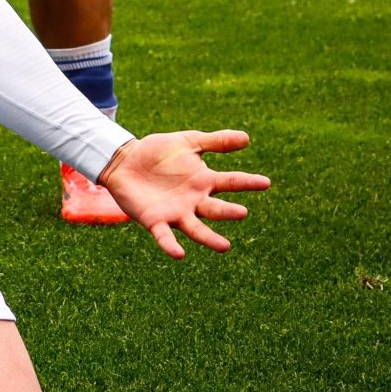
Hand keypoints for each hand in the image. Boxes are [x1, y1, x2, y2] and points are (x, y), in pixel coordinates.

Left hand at [96, 128, 268, 258]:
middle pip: (215, 208)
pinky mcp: (154, 220)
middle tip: (242, 212)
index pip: (230, 182)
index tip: (266, 182)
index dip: (247, 182)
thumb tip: (247, 138)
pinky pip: (165, 236)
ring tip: (225, 247)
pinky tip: (179, 253)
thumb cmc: (158, 153)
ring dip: (210, 238)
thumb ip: (215, 142)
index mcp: (203, 181)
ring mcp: (176, 213)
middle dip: (228, 211)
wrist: (124, 160)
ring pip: (196, 229)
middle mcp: (194, 201)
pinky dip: (171, 245)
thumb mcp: (188, 142)